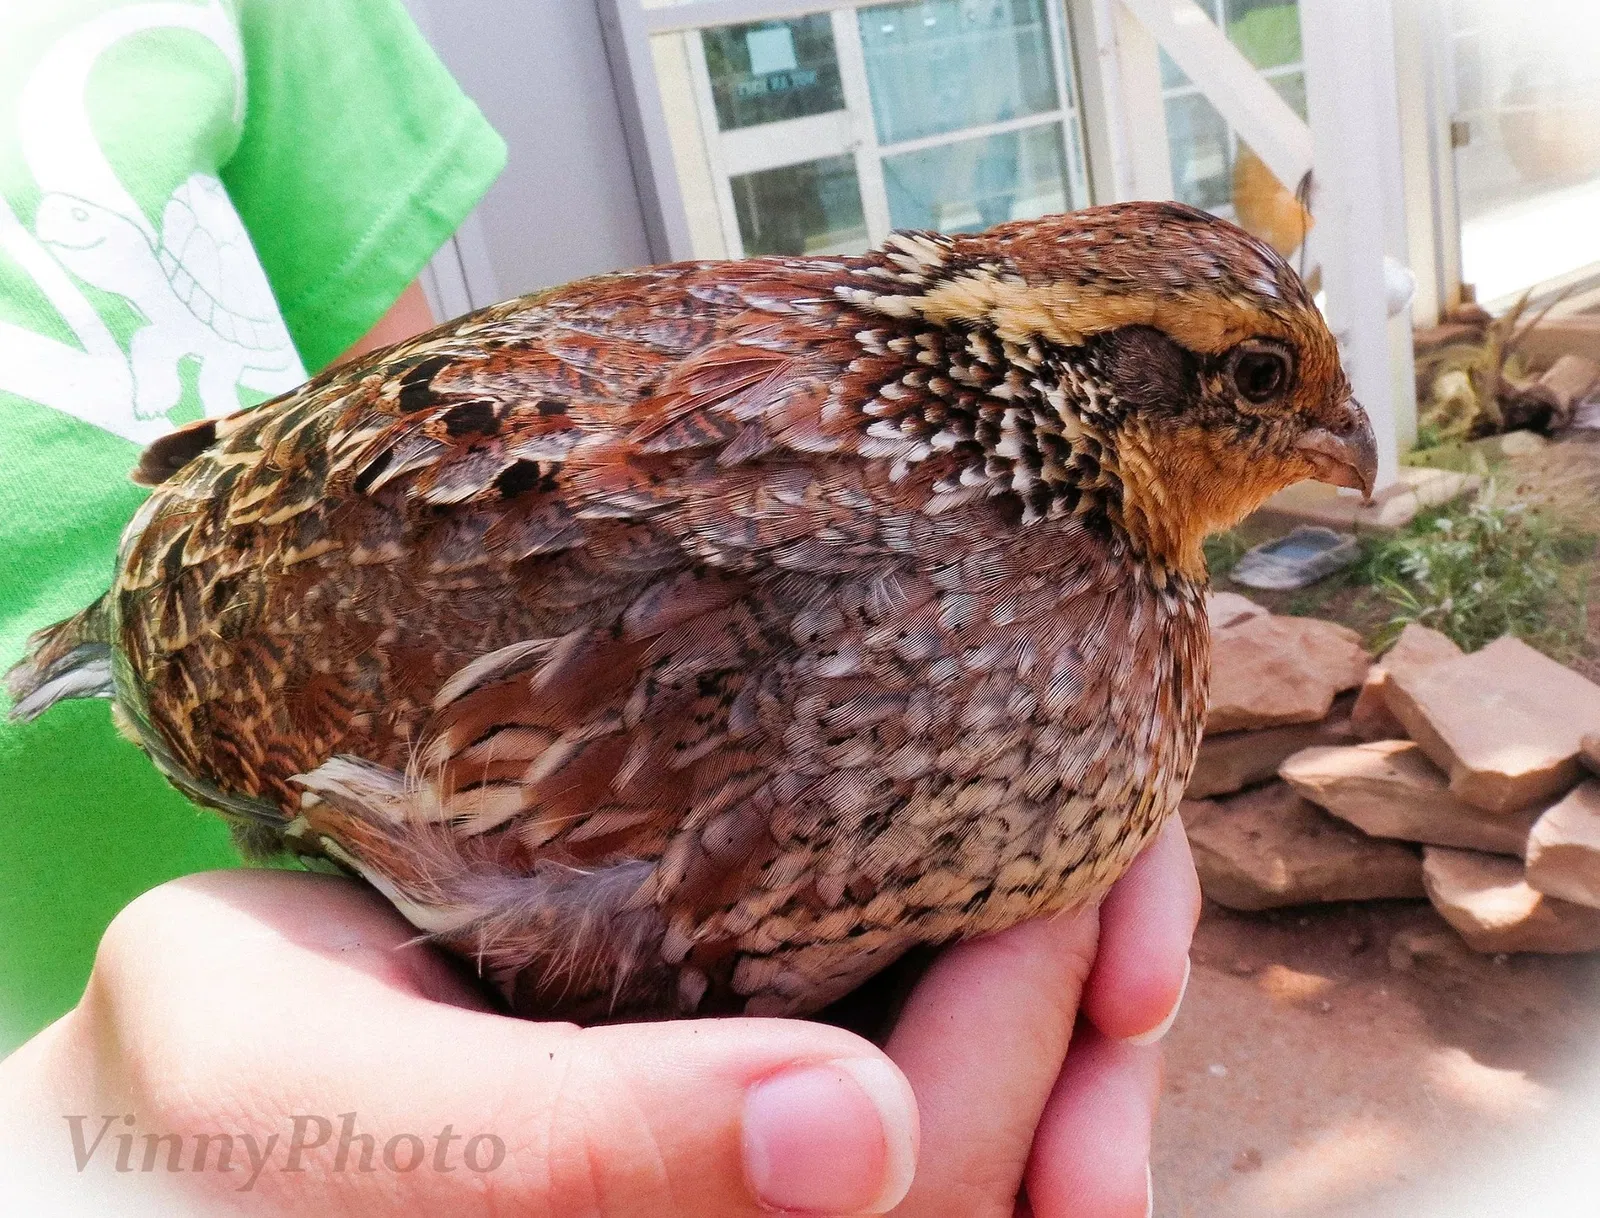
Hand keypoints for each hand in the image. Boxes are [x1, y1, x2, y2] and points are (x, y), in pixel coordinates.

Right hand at [0, 819, 1196, 1216]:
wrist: (189, 1118)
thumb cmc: (216, 1100)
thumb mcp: (324, 1095)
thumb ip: (555, 1148)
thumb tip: (853, 1138)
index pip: (915, 1186)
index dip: (1016, 1024)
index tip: (1056, 848)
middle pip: (998, 1187)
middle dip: (1084, 1011)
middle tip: (1112, 841)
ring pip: (1007, 1176)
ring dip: (1093, 1042)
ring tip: (1125, 913)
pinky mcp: (746, 1167)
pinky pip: (952, 1142)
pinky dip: (1041, 1044)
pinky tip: (1064, 959)